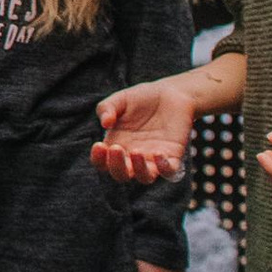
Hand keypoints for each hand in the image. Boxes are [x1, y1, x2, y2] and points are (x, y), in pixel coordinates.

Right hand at [93, 75, 209, 182]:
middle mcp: (133, 158)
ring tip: (136, 152)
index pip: (103, 163)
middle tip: (116, 148)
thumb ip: (107, 108)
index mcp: (116, 146)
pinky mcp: (172, 156)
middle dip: (116, 166)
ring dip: (139, 170)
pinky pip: (169, 171)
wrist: (171, 93)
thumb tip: (105, 123)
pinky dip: (164, 168)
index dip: (98, 159)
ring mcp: (153, 159)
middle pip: (121, 175)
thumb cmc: (142, 98)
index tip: (99, 145)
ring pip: (144, 178)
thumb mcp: (120, 99)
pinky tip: (158, 153)